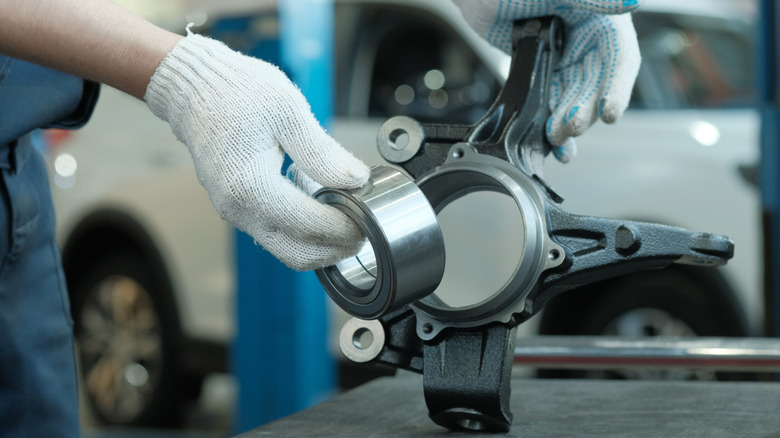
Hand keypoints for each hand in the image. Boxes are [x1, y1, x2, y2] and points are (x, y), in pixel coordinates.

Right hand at [145, 33, 369, 270]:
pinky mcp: (237, 209)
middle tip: (364, 229)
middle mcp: (238, 209)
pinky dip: (303, 233)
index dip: (346, 227)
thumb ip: (323, 152)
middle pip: (299, 254)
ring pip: (287, 250)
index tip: (370, 218)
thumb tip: (356, 180)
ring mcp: (235, 213)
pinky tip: (322, 209)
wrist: (195, 89)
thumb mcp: (288, 111)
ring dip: (321, 244)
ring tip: (348, 218)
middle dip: (336, 247)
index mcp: (250, 186)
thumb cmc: (236, 92)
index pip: (310, 225)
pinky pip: (276, 235)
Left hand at [453, 0, 642, 160]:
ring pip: (574, 97)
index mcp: (601, 17)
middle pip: (596, 84)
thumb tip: (630, 3)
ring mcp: (563, 56)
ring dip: (568, 120)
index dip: (617, 87)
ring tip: (556, 138)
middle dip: (584, 110)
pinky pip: (552, 100)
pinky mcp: (541, 69)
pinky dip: (551, 121)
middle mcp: (587, 38)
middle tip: (569, 127)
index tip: (609, 113)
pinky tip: (551, 143)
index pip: (620, 56)